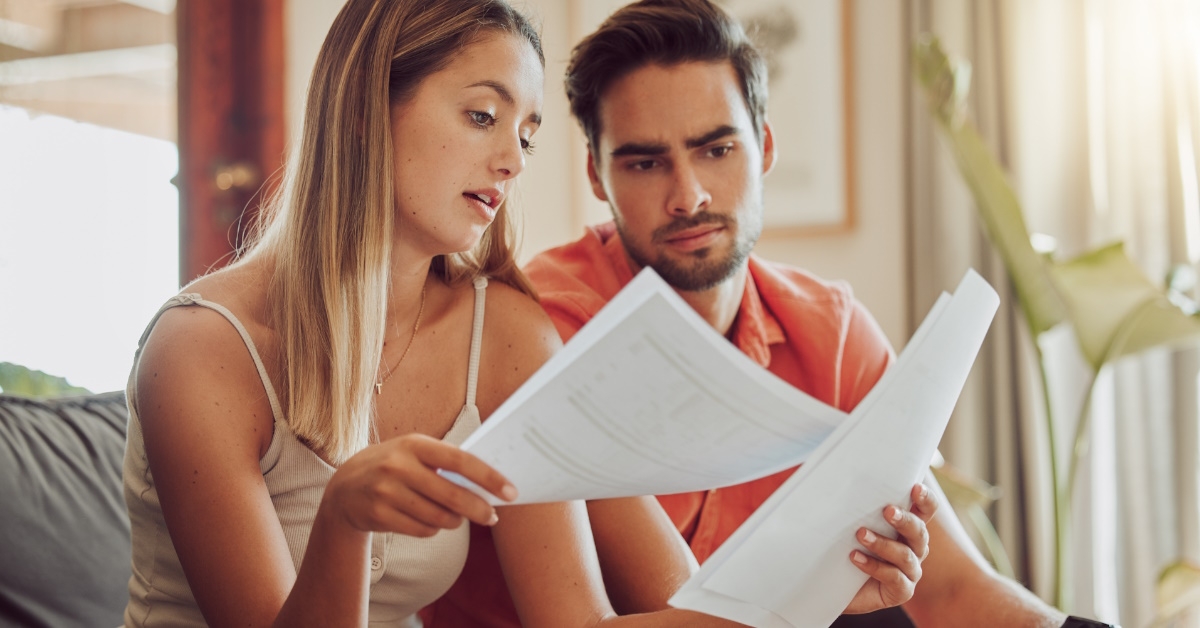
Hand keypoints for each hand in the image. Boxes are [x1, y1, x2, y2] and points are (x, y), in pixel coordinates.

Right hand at [323, 434, 517, 537]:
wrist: (344, 488)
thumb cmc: (393, 467)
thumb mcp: (413, 453)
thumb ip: (445, 463)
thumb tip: (488, 483)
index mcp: (414, 444)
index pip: (459, 459)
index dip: (488, 476)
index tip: (509, 491)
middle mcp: (398, 465)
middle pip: (451, 494)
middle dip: (478, 509)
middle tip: (492, 516)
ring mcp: (386, 491)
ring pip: (438, 517)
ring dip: (454, 521)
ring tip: (456, 517)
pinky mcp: (379, 515)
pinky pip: (422, 530)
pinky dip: (433, 529)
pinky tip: (430, 521)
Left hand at [843, 483, 937, 613]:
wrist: (832, 584)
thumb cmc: (843, 547)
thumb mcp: (845, 523)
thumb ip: (850, 503)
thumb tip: (830, 471)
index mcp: (905, 527)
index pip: (925, 510)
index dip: (925, 499)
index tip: (915, 487)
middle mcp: (913, 547)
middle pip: (919, 531)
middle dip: (904, 519)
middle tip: (886, 510)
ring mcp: (910, 571)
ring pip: (906, 555)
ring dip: (883, 543)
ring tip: (860, 534)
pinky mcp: (901, 590)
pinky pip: (895, 578)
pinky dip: (875, 567)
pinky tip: (855, 558)